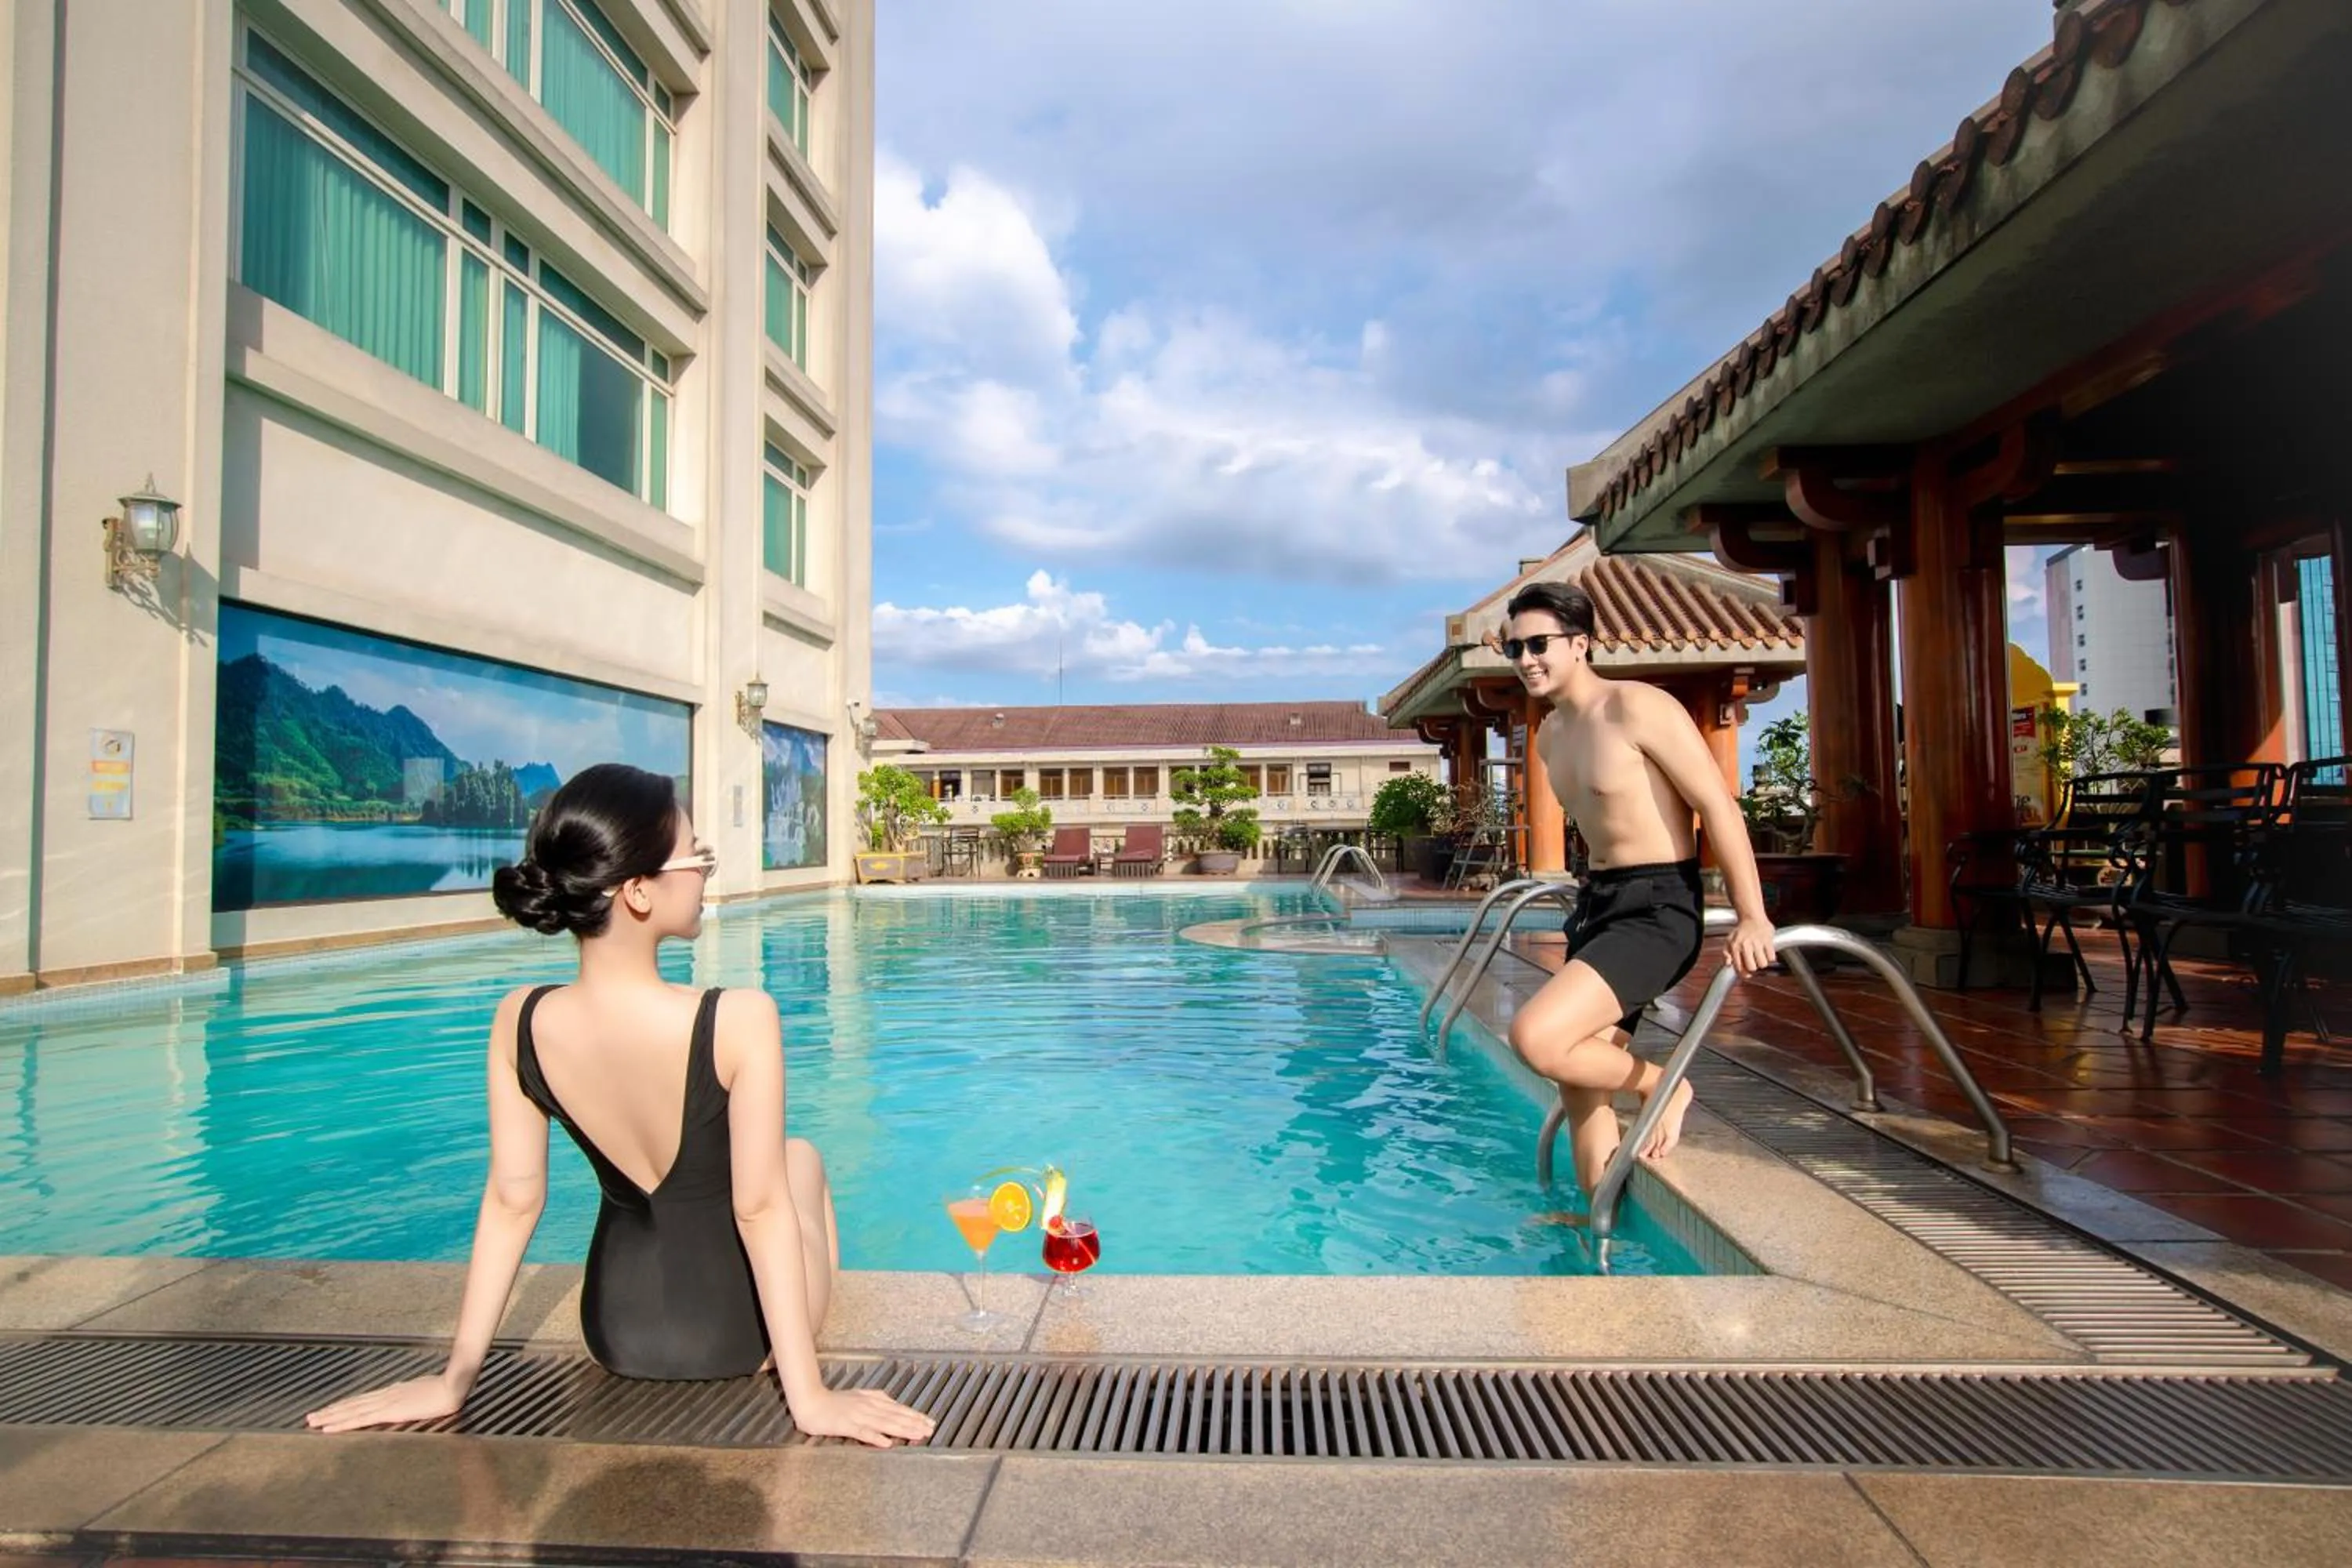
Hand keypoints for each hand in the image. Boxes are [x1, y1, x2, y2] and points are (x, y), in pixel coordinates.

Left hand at [305, 1371, 464, 1432]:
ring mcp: (385, 1403)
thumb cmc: (445, 1388)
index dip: (344, 1405)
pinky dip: (341, 1423)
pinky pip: (359, 1419)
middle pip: (352, 1404)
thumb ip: (412, 1396)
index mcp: (393, 1392)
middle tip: (310, 1417)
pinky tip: (329, 1428)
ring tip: (313, 1422)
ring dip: (330, 1417)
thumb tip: (407, 1401)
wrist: (453, 1385)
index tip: (329, 1409)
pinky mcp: (389, 1412)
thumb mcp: (425, 1392)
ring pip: (350, 1411)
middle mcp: (384, 1396)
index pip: (362, 1400)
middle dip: (330, 1411)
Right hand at [790, 1385, 937, 1448]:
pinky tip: (887, 1443)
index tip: (929, 1422)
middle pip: (896, 1416)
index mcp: (872, 1401)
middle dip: (915, 1423)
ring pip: (885, 1423)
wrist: (810, 1402)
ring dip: (902, 1429)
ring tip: (917, 1435)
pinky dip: (875, 1438)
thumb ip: (876, 1398)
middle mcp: (868, 1407)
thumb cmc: (834, 1401)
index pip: (898, 1409)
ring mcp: (858, 1416)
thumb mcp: (859, 1395)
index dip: (915, 1415)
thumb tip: (893, 1401)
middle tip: (930, 1430)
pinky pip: (863, 1433)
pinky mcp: (846, 1425)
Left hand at [1724, 915, 1776, 976]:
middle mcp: (1746, 945)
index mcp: (1735, 947)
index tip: (1747, 974)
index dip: (1743, 974)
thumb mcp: (1729, 940)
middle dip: (1754, 968)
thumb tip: (1728, 964)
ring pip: (1763, 964)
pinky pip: (1772, 957)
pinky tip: (1766, 953)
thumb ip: (1726, 953)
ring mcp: (1757, 943)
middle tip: (1754, 963)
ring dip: (1762, 963)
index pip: (1739, 967)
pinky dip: (1770, 957)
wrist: (1752, 917)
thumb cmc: (1741, 930)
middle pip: (1752, 968)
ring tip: (1760, 957)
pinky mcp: (1768, 940)